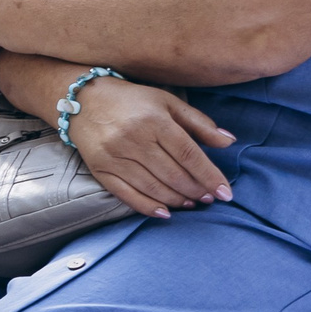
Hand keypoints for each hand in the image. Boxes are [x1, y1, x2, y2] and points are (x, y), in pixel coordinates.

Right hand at [62, 74, 235, 218]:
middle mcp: (134, 139)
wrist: (81, 99)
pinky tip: (165, 212)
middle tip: (209, 199)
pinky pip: (127, 194)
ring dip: (177, 200)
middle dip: (196, 190)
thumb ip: (198, 123)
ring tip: (192, 203)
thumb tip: (229, 141)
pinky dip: (148, 207)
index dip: (210, 176)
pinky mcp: (100, 168)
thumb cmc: (131, 100)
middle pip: (173, 174)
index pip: (189, 155)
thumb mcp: (167, 101)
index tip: (226, 193)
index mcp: (154, 120)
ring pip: (153, 187)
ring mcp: (115, 156)